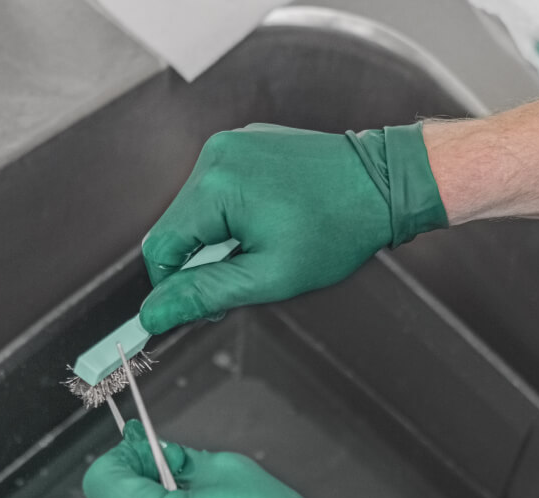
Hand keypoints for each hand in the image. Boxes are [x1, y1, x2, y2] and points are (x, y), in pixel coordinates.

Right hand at [138, 123, 447, 333]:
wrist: (385, 183)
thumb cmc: (337, 230)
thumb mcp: (269, 276)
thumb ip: (204, 294)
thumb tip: (152, 314)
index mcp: (215, 186)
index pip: (160, 248)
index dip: (174, 286)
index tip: (204, 305)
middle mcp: (215, 155)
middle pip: (176, 227)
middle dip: (203, 260)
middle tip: (249, 275)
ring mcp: (230, 143)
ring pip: (195, 209)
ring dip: (218, 237)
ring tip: (266, 243)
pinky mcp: (245, 142)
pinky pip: (218, 187)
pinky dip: (232, 213)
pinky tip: (272, 219)